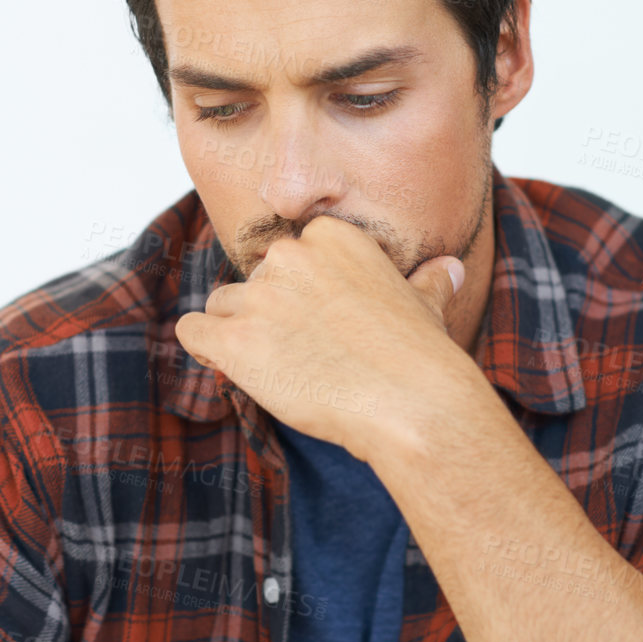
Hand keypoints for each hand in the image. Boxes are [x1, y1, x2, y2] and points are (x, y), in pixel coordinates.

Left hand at [173, 215, 472, 465]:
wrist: (410, 403)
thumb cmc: (420, 357)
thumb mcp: (425, 304)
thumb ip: (426, 281)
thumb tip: (450, 267)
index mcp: (330, 237)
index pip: (288, 256)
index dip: (297, 293)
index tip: (318, 323)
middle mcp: (289, 257)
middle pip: (253, 281)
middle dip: (269, 315)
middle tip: (303, 354)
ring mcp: (260, 298)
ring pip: (221, 306)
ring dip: (238, 334)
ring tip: (277, 368)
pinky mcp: (234, 340)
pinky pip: (192, 331)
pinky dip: (204, 348)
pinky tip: (230, 366)